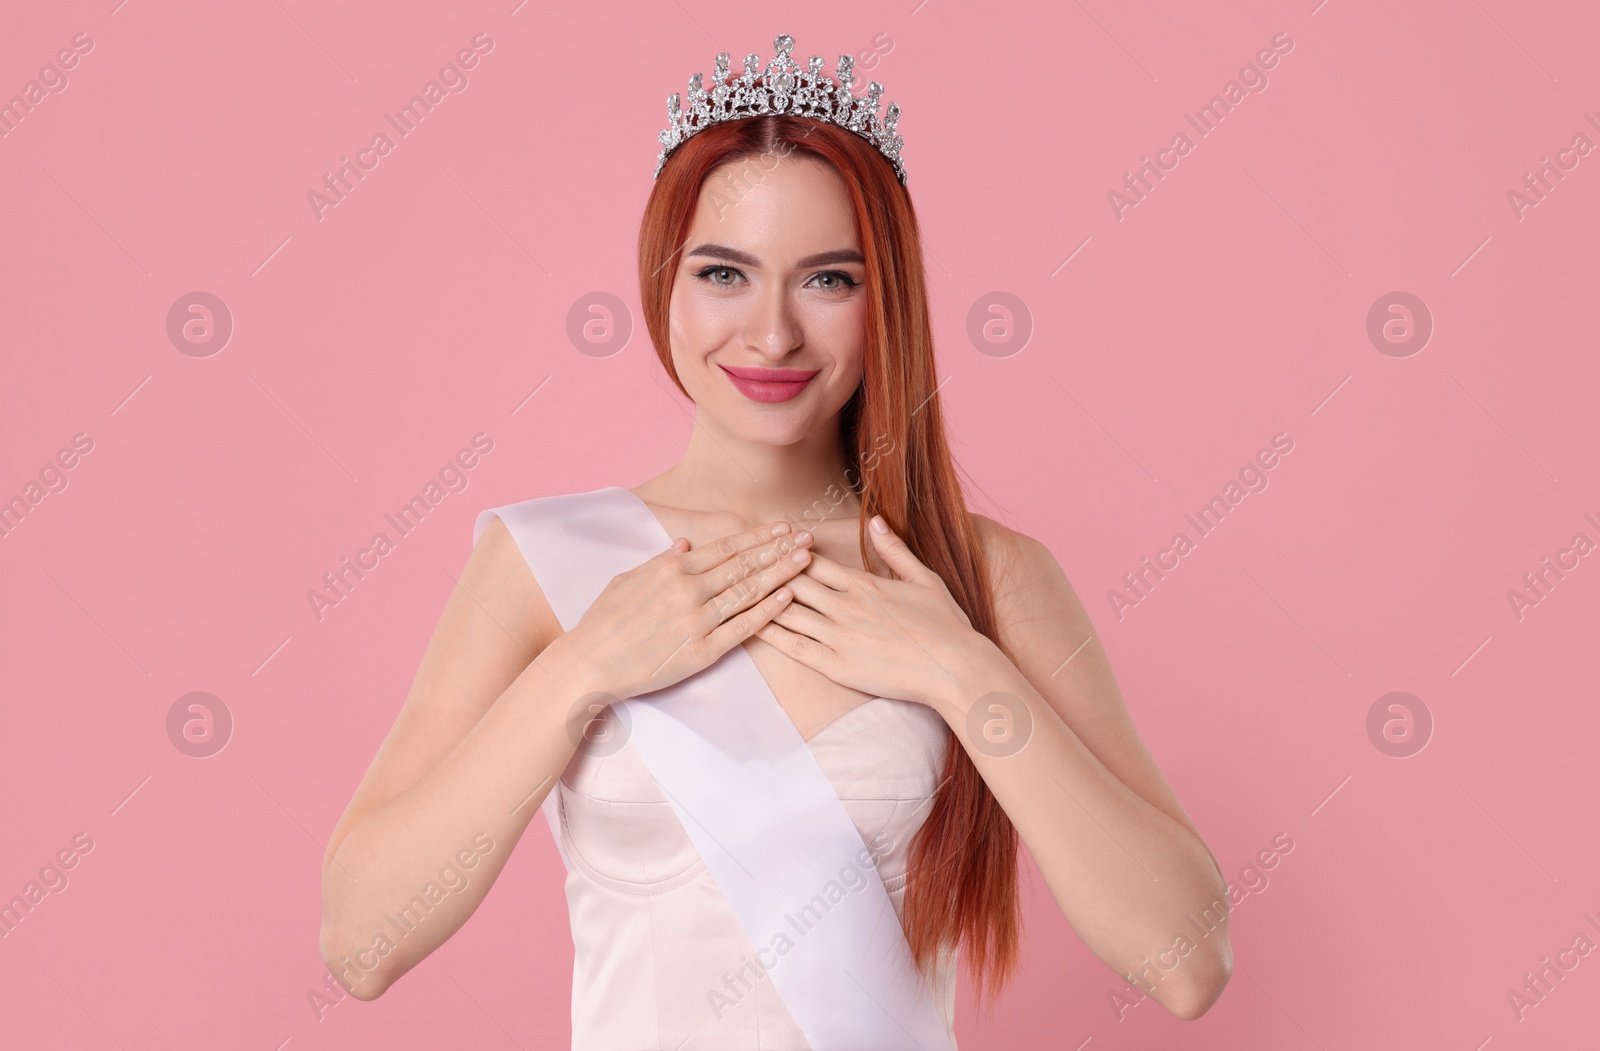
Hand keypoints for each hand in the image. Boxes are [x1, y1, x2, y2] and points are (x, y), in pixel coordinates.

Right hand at [556, 520, 813, 701]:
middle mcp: (688, 590)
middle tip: (808, 538)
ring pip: (748, 592)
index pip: (726, 547)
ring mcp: (697, 621)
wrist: (589, 663)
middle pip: (744, 565)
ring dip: (781, 574)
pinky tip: (788, 598)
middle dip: (779, 549)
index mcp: (671, 568)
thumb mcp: (628, 580)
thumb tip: (686, 544)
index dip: (759, 536)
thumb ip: (661, 560)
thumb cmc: (603, 621)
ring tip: (806, 561)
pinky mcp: (701, 651)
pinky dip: (767, 612)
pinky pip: (742, 628)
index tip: (783, 527)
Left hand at [754, 515, 979, 706]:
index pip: (812, 560)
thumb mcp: (924, 578)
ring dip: (761, 599)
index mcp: (863, 583)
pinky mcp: (837, 666)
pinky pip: (795, 647)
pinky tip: (749, 626)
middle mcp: (846, 606)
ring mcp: (839, 636)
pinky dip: (771, 634)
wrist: (955, 668)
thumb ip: (894, 550)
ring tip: (734, 591)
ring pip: (789, 611)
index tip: (763, 543)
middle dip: (765, 570)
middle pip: (793, 581)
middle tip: (737, 562)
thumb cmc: (946, 625)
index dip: (785, 551)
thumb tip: (874, 522)